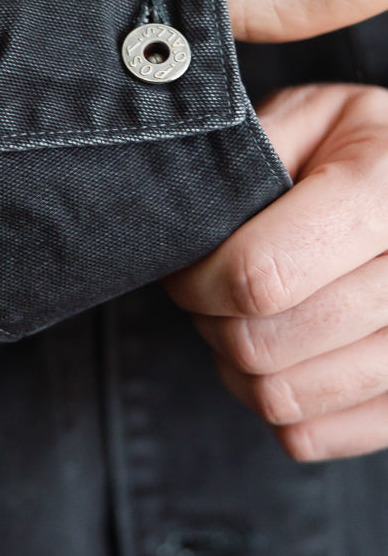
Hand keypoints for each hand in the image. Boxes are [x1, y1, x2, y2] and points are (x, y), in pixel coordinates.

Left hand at [163, 83, 387, 460]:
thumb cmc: (359, 148)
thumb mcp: (311, 117)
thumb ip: (252, 154)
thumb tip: (189, 217)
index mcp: (384, 187)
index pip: (261, 274)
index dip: (199, 281)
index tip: (187, 268)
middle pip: (266, 345)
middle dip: (212, 322)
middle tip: (210, 292)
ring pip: (286, 400)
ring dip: (238, 368)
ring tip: (243, 321)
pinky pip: (313, 437)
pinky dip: (276, 409)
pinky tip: (280, 360)